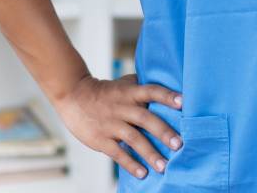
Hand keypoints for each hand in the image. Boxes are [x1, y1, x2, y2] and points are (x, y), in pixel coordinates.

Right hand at [52, 72, 183, 178]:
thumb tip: (168, 85)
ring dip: (149, 153)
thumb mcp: (123, 84)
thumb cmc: (106, 91)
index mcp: (130, 93)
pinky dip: (130, 163)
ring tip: (164, 166)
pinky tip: (142, 173)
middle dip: (163, 132)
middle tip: (179, 144)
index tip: (183, 103)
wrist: (74, 95)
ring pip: (133, 138)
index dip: (166, 96)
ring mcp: (111, 123)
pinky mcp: (100, 139)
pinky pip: (117, 153)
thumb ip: (143, 86)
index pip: (151, 91)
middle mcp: (122, 107)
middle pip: (145, 118)